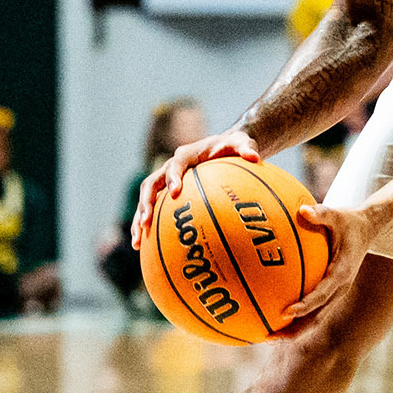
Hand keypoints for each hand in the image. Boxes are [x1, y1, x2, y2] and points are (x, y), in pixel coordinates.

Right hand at [129, 130, 261, 249]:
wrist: (224, 147)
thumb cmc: (233, 146)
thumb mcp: (242, 143)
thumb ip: (247, 148)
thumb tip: (255, 157)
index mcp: (187, 154)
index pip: (176, 164)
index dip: (173, 177)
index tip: (175, 191)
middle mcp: (171, 167)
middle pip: (151, 183)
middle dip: (145, 203)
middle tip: (145, 222)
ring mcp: (167, 180)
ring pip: (146, 199)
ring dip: (139, 219)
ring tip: (137, 242)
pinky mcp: (167, 193)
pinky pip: (154, 210)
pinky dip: (148, 227)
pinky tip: (146, 249)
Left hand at [278, 203, 377, 327]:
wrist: (368, 229)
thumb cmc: (349, 221)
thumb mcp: (338, 214)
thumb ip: (321, 213)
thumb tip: (302, 210)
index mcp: (342, 273)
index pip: (322, 294)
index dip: (304, 306)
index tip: (285, 313)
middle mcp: (339, 288)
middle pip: (316, 318)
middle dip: (294, 331)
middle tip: (269, 337)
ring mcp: (336, 293)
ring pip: (314, 319)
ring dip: (294, 330)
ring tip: (268, 336)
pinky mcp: (331, 292)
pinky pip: (313, 310)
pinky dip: (296, 318)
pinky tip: (274, 317)